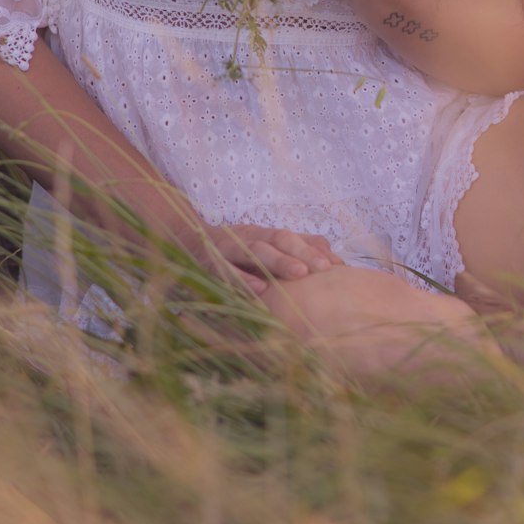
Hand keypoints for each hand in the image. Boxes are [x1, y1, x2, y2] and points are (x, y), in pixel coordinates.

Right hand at [202, 222, 344, 291]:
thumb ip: (298, 247)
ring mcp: (228, 249)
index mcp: (262, 234)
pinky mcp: (210, 265)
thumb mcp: (266, 245)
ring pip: (254, 252)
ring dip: (278, 262)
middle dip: (301, 253)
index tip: (334, 265)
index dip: (312, 249)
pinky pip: (227, 272)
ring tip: (300, 274)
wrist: (188, 242)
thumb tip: (335, 258)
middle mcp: (247, 238)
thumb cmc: (236, 250)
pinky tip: (260, 290)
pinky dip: (243, 280)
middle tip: (323, 268)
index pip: (291, 238)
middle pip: (277, 241)